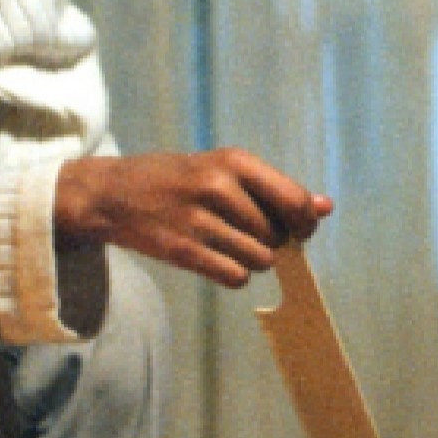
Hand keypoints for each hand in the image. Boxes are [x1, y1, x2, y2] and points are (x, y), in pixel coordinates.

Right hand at [54, 149, 334, 289]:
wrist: (112, 193)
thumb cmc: (179, 179)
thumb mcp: (225, 169)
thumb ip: (275, 188)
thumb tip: (325, 207)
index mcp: (235, 161)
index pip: (295, 200)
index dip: (304, 222)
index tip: (298, 229)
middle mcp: (218, 186)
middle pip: (277, 234)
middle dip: (271, 241)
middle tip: (246, 233)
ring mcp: (198, 219)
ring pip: (259, 259)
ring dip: (253, 260)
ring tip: (229, 245)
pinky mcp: (181, 250)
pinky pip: (234, 276)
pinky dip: (234, 275)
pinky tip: (218, 260)